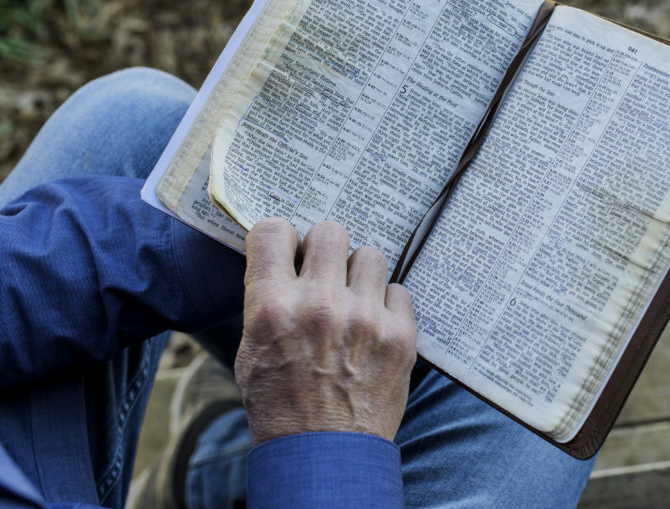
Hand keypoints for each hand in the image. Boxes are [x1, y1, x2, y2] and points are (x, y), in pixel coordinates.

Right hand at [234, 218, 416, 445]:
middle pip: (330, 231)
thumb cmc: (281, 405)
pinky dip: (386, 304)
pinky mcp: (400, 335)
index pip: (273, 231)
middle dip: (324, 249)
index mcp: (272, 306)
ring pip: (369, 255)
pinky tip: (374, 327)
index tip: (286, 250)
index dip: (279, 238)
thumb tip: (284, 259)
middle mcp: (319, 304)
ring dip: (359, 274)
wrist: (324, 456)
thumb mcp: (251, 350)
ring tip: (352, 301)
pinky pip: (398, 289)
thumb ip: (266, 300)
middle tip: (323, 273)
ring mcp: (365, 318)